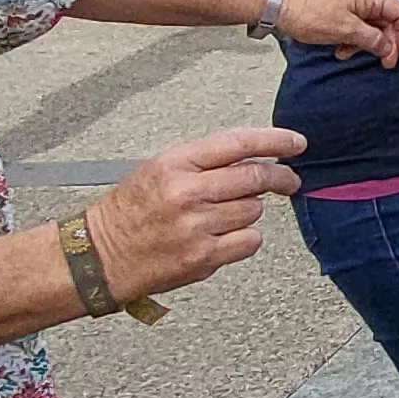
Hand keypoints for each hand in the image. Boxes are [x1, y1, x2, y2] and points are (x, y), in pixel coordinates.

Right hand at [81, 125, 302, 301]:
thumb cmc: (132, 210)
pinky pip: (249, 241)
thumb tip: (256, 157)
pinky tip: (222, 237)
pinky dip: (245, 238)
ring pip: (254, 210)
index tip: (297, 143)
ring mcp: (196, 226)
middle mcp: (187, 192)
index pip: (238, 143)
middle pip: (255, 177)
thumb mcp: (161, 170)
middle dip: (280, 177)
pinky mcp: (202, 256)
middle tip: (289, 181)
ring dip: (249, 211)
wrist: (100, 256)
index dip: (275, 140)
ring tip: (221, 216)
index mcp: (176, 163)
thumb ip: (205, 162)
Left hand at [275, 0, 398, 64]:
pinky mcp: (346, 11)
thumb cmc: (313, 15)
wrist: (285, 11)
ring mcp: (356, 3)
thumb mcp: (347, 31)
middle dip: (386, 43)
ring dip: (366, 44)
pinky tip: (342, 49)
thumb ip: (373, 39)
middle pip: (389, 21)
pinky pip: (360, 28)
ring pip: (374, 27)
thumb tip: (389, 48)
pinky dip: (354, 41)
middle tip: (385, 62)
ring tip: (350, 53)